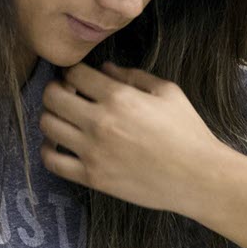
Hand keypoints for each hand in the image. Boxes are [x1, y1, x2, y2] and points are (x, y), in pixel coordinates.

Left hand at [40, 62, 224, 213]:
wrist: (199, 178)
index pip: (74, 73)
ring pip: (47, 125)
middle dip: (56, 90)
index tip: (76, 78)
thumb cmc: (188, 132)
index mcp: (119, 97)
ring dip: (50, 117)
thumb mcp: (168, 92)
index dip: (72, 72)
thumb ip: (133, 76)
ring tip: (63, 119)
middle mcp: (101, 122)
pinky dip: (48, 149)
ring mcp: (93, 151)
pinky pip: (52, 161)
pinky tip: (58, 144)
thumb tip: (103, 69)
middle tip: (66, 95)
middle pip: (52, 96)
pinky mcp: (92, 177)